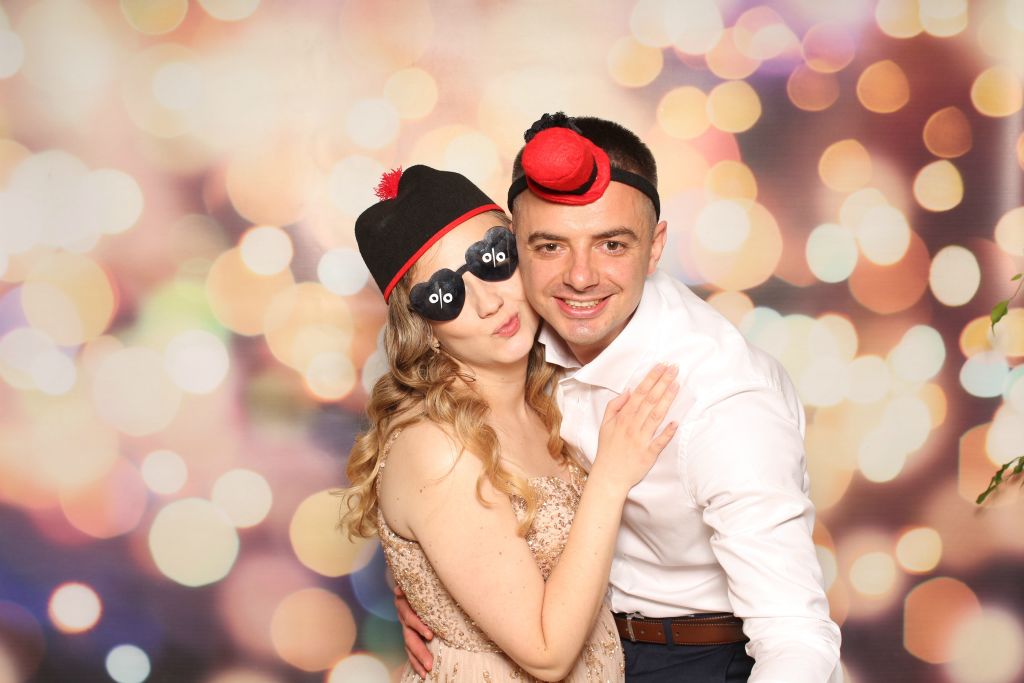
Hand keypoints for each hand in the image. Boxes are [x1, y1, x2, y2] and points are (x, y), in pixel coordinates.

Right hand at [394, 584, 433, 675]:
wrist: (409, 578)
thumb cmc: (418, 577)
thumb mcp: (416, 579)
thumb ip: (407, 585)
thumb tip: (399, 590)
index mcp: (404, 603)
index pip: (410, 617)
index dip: (418, 626)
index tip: (430, 635)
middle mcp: (403, 616)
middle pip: (409, 636)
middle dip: (420, 651)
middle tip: (430, 664)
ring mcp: (405, 625)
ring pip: (409, 645)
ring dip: (417, 659)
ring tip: (427, 672)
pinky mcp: (409, 632)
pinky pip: (410, 649)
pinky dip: (415, 661)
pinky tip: (422, 673)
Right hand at [591, 363, 678, 492]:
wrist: (608, 475)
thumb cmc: (608, 449)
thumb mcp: (605, 425)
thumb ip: (615, 406)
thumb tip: (628, 390)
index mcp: (623, 417)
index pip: (639, 393)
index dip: (651, 378)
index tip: (661, 366)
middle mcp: (632, 425)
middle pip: (649, 400)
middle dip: (662, 382)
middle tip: (674, 368)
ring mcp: (641, 439)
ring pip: (655, 416)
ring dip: (666, 399)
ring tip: (677, 384)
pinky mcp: (648, 454)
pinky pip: (659, 442)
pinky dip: (667, 432)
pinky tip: (676, 422)